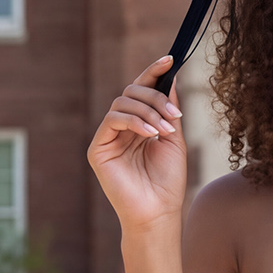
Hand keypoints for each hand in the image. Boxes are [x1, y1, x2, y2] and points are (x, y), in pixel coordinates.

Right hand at [87, 56, 186, 234]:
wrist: (158, 213)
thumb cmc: (167, 182)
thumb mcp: (174, 140)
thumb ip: (169, 111)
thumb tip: (170, 79)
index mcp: (140, 125)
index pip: (142, 91)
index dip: (153, 73)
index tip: (170, 59)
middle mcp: (122, 128)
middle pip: (132, 92)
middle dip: (155, 97)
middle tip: (174, 114)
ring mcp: (109, 138)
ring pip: (122, 103)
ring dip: (148, 111)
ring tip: (165, 129)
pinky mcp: (98, 149)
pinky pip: (112, 120)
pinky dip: (133, 121)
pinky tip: (150, 133)